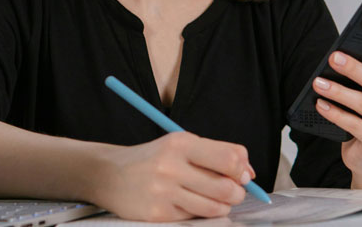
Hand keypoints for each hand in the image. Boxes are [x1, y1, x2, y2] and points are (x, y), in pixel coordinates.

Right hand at [91, 132, 254, 220]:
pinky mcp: (158, 214)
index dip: (243, 169)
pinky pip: (195, 218)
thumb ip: (215, 154)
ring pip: (215, 207)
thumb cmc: (155, 158)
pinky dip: (200, 213)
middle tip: (234, 191)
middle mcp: (171, 166)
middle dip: (237, 192)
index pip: (228, 158)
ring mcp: (164, 192)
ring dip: (223, 206)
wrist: (111, 175)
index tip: (243, 174)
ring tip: (215, 199)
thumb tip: (249, 172)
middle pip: (226, 187)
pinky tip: (189, 203)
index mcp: (181, 143)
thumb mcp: (181, 145)